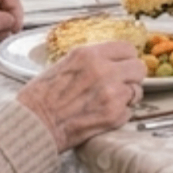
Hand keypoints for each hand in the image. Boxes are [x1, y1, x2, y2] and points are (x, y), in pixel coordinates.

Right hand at [16, 41, 146, 150]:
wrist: (33, 125)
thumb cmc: (40, 98)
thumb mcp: (64, 65)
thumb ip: (90, 61)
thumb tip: (108, 62)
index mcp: (89, 55)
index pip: (127, 48)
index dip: (126, 58)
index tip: (123, 65)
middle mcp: (104, 71)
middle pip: (139, 68)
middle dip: (131, 77)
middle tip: (121, 84)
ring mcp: (111, 94)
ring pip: (137, 91)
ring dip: (127, 98)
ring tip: (110, 103)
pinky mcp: (113, 116)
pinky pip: (129, 112)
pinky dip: (119, 116)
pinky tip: (102, 116)